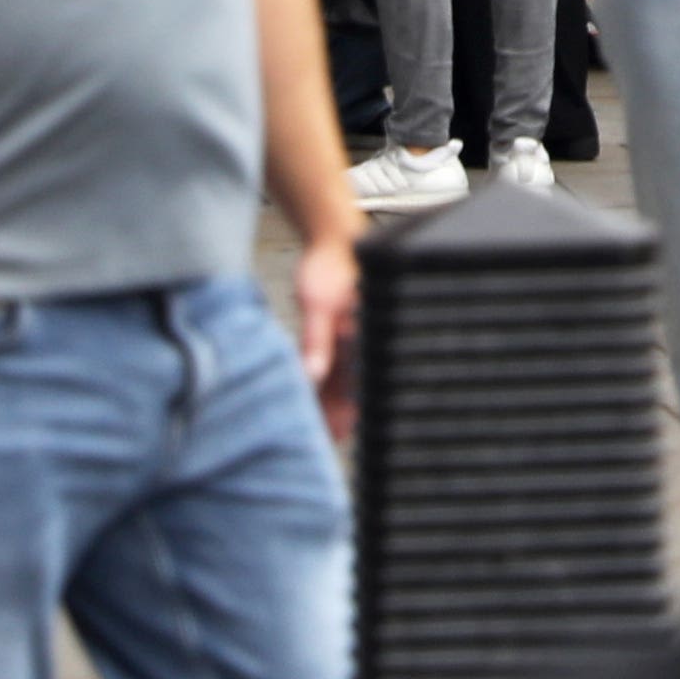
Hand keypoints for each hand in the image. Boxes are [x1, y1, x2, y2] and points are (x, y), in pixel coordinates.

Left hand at [289, 228, 361, 417]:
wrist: (332, 239)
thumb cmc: (331, 264)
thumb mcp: (317, 303)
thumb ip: (316, 340)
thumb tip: (312, 375)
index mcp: (367, 332)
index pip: (364, 383)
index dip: (351, 412)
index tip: (337, 434)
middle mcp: (366, 339)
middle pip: (358, 388)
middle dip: (342, 415)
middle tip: (325, 439)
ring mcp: (356, 340)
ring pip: (347, 382)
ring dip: (333, 404)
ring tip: (320, 429)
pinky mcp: (344, 337)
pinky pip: (338, 369)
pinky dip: (328, 387)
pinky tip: (316, 401)